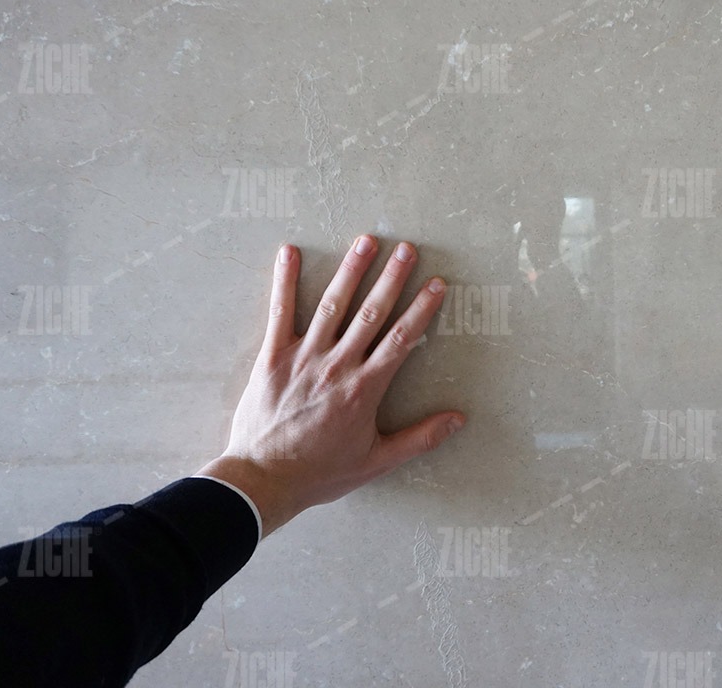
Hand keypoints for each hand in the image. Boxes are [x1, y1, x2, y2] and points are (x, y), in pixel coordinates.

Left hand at [197, 238, 464, 537]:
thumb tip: (458, 420)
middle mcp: (337, 366)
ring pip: (332, 306)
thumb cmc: (320, 474)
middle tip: (407, 249)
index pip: (400, 340)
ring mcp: (303, 357)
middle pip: (371, 313)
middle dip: (391, 278)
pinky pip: (280, 313)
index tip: (436, 284)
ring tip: (366, 242)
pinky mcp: (273, 357)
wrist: (263, 479)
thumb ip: (420, 438)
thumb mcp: (377, 461)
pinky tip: (290, 252)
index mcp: (364, 389)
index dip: (420, 309)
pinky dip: (284, 281)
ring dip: (350, 271)